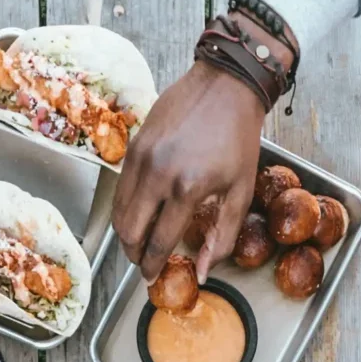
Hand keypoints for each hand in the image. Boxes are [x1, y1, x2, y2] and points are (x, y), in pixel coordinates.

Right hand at [114, 63, 264, 287]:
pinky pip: (121, 187)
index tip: (152, 277)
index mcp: (187, 188)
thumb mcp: (241, 191)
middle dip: (134, 254)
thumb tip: (203, 272)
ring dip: (126, 233)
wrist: (227, 84)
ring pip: (119, 211)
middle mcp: (158, 174)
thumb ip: (222, 236)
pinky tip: (141, 210)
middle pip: (130, 232)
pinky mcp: (134, 144)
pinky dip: (126, 206)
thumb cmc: (238, 136)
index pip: (158, 242)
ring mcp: (142, 157)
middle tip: (144, 261)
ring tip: (140, 239)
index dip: (153, 266)